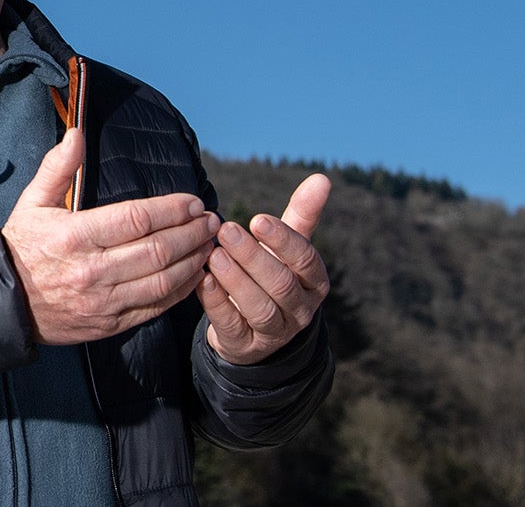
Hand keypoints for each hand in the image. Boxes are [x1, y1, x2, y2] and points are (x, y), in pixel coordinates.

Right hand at [1, 129, 220, 344]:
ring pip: (163, 281)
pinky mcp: (109, 325)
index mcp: (74, 236)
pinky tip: (196, 274)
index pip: (136, 219)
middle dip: (192, 233)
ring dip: (194, 261)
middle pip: (157, 250)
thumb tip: (77, 133)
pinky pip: (155, 308)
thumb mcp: (33, 202)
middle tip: (211, 220)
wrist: (4, 302)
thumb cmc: (22, 246)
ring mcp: (102, 301)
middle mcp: (91, 270)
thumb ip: (57, 167)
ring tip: (209, 244)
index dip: (171, 209)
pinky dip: (182, 291)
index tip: (192, 202)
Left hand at [197, 173, 330, 364]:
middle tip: (226, 230)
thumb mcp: (286, 246)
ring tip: (214, 255)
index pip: (306, 260)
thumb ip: (302, 214)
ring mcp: (275, 332)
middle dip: (253, 256)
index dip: (283, 240)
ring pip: (260, 308)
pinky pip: (232, 326)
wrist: (254, 326)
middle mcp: (300, 309)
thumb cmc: (272, 273)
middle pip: (281, 284)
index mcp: (314, 282)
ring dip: (236, 280)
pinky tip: (202, 280)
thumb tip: (322, 178)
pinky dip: (216, 304)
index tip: (257, 219)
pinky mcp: (246, 346)